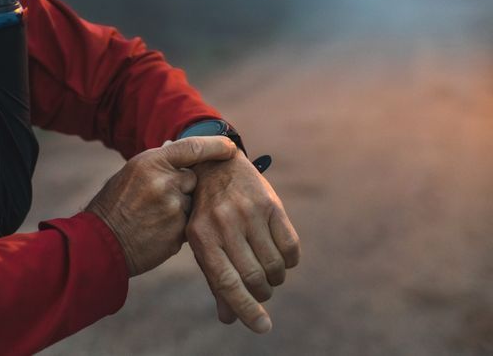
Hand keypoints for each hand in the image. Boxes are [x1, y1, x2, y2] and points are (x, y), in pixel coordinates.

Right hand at [86, 136, 237, 276]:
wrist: (99, 245)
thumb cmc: (113, 206)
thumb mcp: (130, 174)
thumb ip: (158, 165)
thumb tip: (181, 150)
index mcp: (150, 162)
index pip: (193, 147)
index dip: (216, 146)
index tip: (231, 147)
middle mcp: (164, 182)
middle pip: (193, 180)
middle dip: (184, 188)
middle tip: (159, 199)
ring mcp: (173, 210)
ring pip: (193, 205)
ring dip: (181, 210)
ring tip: (154, 218)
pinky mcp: (178, 234)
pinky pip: (190, 226)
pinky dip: (178, 229)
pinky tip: (156, 232)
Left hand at [187, 153, 299, 333]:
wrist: (215, 166)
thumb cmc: (206, 214)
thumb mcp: (203, 243)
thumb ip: (216, 280)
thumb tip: (230, 319)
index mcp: (202, 238)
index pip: (227, 283)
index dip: (246, 309)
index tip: (263, 327)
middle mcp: (224, 223)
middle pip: (255, 276)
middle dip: (262, 292)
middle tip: (262, 289)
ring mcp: (248, 212)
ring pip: (275, 264)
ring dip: (276, 278)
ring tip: (270, 273)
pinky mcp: (271, 203)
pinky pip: (290, 246)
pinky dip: (289, 260)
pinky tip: (281, 257)